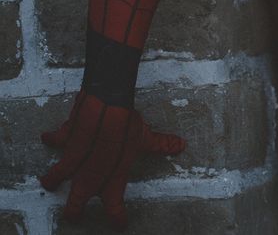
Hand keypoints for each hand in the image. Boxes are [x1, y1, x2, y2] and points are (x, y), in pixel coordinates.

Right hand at [40, 91, 185, 230]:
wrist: (107, 106)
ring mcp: (75, 156)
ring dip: (53, 178)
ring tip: (48, 183)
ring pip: (59, 173)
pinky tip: (47, 137)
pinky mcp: (65, 139)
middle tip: (72, 215)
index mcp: (112, 174)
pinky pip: (57, 139)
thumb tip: (179, 146)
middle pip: (78, 197)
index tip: (118, 223)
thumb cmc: (127, 124)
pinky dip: (53, 137)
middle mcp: (91, 170)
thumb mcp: (145, 136)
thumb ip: (160, 144)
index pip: (113, 201)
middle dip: (74, 209)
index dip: (116, 214)